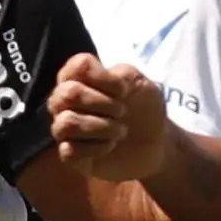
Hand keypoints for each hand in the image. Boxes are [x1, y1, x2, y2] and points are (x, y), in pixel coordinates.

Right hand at [49, 54, 175, 183]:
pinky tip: (109, 146)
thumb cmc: (143, 107)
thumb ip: (120, 74)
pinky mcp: (70, 155)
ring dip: (100, 127)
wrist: (155, 143)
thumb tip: (103, 80)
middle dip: (101, 103)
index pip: (77, 66)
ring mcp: (65, 128)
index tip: (123, 90)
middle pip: (67, 94)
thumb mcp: (140, 83)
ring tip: (120, 131)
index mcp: (79, 76)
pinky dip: (95, 148)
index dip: (103, 78)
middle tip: (122, 112)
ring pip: (66, 123)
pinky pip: (68, 151)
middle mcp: (65, 100)